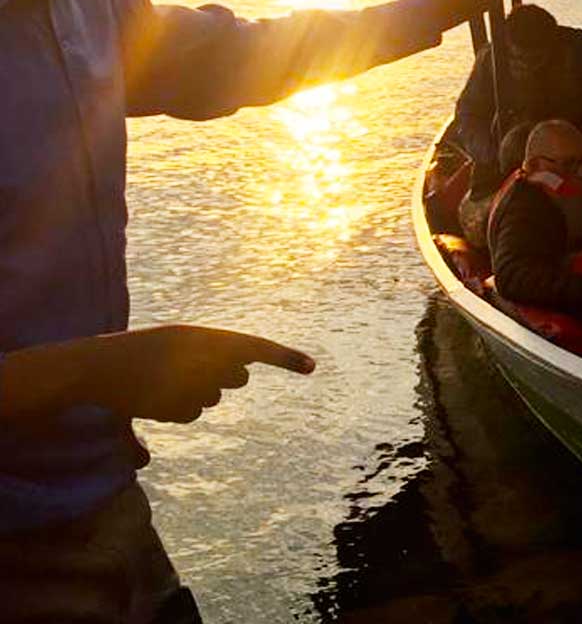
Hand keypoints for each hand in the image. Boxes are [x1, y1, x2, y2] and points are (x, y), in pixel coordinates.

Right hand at [90, 325, 314, 423]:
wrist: (101, 365)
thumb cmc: (140, 350)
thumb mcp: (178, 343)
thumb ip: (212, 355)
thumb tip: (239, 369)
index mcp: (209, 336)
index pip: (257, 347)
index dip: (286, 357)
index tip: (311, 367)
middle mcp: (207, 360)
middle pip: (238, 377)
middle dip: (223, 375)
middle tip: (190, 367)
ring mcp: (194, 385)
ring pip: (212, 397)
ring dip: (196, 392)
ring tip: (164, 380)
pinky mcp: (180, 407)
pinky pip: (192, 413)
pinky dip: (178, 409)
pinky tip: (155, 397)